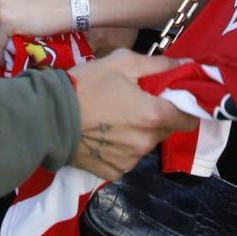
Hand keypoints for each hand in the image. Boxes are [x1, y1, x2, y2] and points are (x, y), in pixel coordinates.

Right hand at [65, 50, 198, 180]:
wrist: (47, 117)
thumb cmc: (87, 85)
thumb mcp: (123, 63)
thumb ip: (160, 65)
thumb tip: (188, 65)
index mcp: (153, 116)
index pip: (189, 119)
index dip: (184, 107)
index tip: (172, 98)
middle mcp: (146, 143)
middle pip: (166, 130)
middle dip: (157, 116)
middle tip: (136, 101)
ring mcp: (129, 161)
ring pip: (145, 145)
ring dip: (138, 132)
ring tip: (114, 117)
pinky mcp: (112, 172)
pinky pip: (126, 158)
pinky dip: (121, 147)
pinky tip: (103, 134)